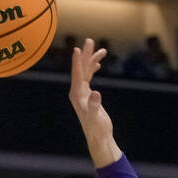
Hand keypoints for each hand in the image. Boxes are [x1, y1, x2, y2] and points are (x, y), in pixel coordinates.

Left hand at [69, 38, 119, 166]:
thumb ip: (95, 105)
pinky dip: (93, 69)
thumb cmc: (97, 128)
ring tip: (101, 50)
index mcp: (77, 94)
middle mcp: (78, 92)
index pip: (77, 74)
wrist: (98, 137)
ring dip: (92, 61)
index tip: (77, 48)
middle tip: (90, 40)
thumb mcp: (96, 117)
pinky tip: (98, 64)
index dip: (77, 61)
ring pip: (86, 72)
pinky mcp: (88, 96)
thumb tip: (96, 93)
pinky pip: (89, 78)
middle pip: (81, 69)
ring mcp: (82, 93)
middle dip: (86, 55)